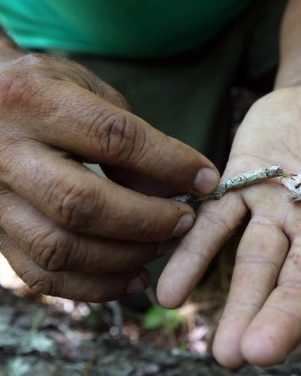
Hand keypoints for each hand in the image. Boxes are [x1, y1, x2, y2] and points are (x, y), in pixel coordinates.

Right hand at [0, 54, 219, 301]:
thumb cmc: (45, 92)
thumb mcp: (87, 90)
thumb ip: (130, 136)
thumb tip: (174, 188)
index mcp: (33, 101)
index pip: (113, 138)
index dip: (169, 163)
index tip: (206, 180)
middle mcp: (3, 153)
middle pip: (82, 203)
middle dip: (147, 220)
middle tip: (185, 222)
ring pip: (60, 248)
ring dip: (125, 257)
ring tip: (163, 248)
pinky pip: (43, 275)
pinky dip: (95, 286)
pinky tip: (134, 278)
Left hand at [157, 72, 300, 367]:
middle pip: (300, 279)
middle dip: (279, 316)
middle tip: (252, 356)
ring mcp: (276, 212)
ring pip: (256, 263)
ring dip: (236, 302)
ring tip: (218, 349)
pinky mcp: (240, 190)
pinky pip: (214, 227)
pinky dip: (193, 255)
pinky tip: (170, 291)